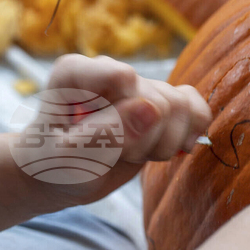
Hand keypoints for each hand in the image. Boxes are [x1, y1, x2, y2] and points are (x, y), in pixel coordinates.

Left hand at [28, 54, 211, 203]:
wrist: (58, 177)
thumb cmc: (53, 165)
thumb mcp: (71, 157)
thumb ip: (108, 133)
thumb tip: (152, 108)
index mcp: (77, 72)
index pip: (124, 77)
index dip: (126, 115)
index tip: (101, 139)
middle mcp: (110, 72)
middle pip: (157, 99)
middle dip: (142, 140)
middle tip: (113, 155)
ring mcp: (138, 87)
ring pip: (181, 106)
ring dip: (162, 143)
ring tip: (129, 154)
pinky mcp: (160, 105)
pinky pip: (196, 108)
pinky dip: (187, 135)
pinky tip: (160, 151)